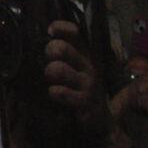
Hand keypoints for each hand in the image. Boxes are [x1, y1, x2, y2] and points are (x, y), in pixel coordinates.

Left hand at [43, 18, 107, 137]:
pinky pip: (63, 93)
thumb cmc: (82, 88)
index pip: (75, 34)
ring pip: (58, 69)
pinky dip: (56, 92)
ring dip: (50, 71)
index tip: (50, 31)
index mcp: (86, 54)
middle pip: (61, 48)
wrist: (101, 120)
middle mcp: (88, 66)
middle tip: (50, 59)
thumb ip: (64, 51)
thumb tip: (47, 34)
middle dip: (50, 51)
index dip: (61, 28)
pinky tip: (55, 92)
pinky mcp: (84, 103)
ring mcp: (87, 85)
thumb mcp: (77, 67)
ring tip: (51, 77)